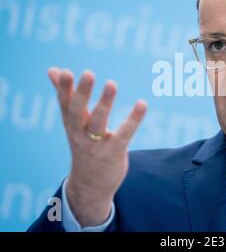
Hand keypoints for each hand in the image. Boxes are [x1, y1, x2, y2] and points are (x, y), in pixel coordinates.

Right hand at [48, 67, 146, 226]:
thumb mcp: (73, 122)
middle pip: (77, 112)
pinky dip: (133, 119)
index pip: (64, 104)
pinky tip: (142, 104)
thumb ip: (66, 95)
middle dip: (81, 93)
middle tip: (87, 73)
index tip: (64, 72)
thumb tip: (52, 69)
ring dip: (104, 103)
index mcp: (71, 124)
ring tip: (111, 83)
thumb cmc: (83, 145)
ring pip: (98, 122)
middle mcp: (80, 134)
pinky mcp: (114, 152)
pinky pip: (124, 134)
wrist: (90, 186)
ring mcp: (97, 144)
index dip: (63, 89)